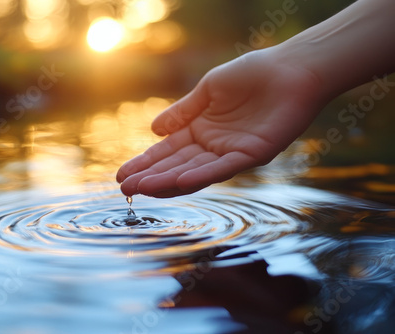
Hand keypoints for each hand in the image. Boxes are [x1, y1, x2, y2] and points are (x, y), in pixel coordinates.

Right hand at [116, 48, 325, 197]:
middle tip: (124, 189)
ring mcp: (231, 153)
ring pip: (195, 172)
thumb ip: (182, 112)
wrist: (290, 69)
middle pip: (176, 166)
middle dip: (150, 177)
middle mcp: (213, 147)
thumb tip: (153, 130)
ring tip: (142, 189)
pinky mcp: (253, 155)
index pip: (167, 151)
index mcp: (200, 130)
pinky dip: (202, 175)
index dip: (145, 163)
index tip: (122, 174)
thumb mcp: (207, 91)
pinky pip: (224, 168)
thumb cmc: (251, 75)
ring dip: (169, 181)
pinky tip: (180, 181)